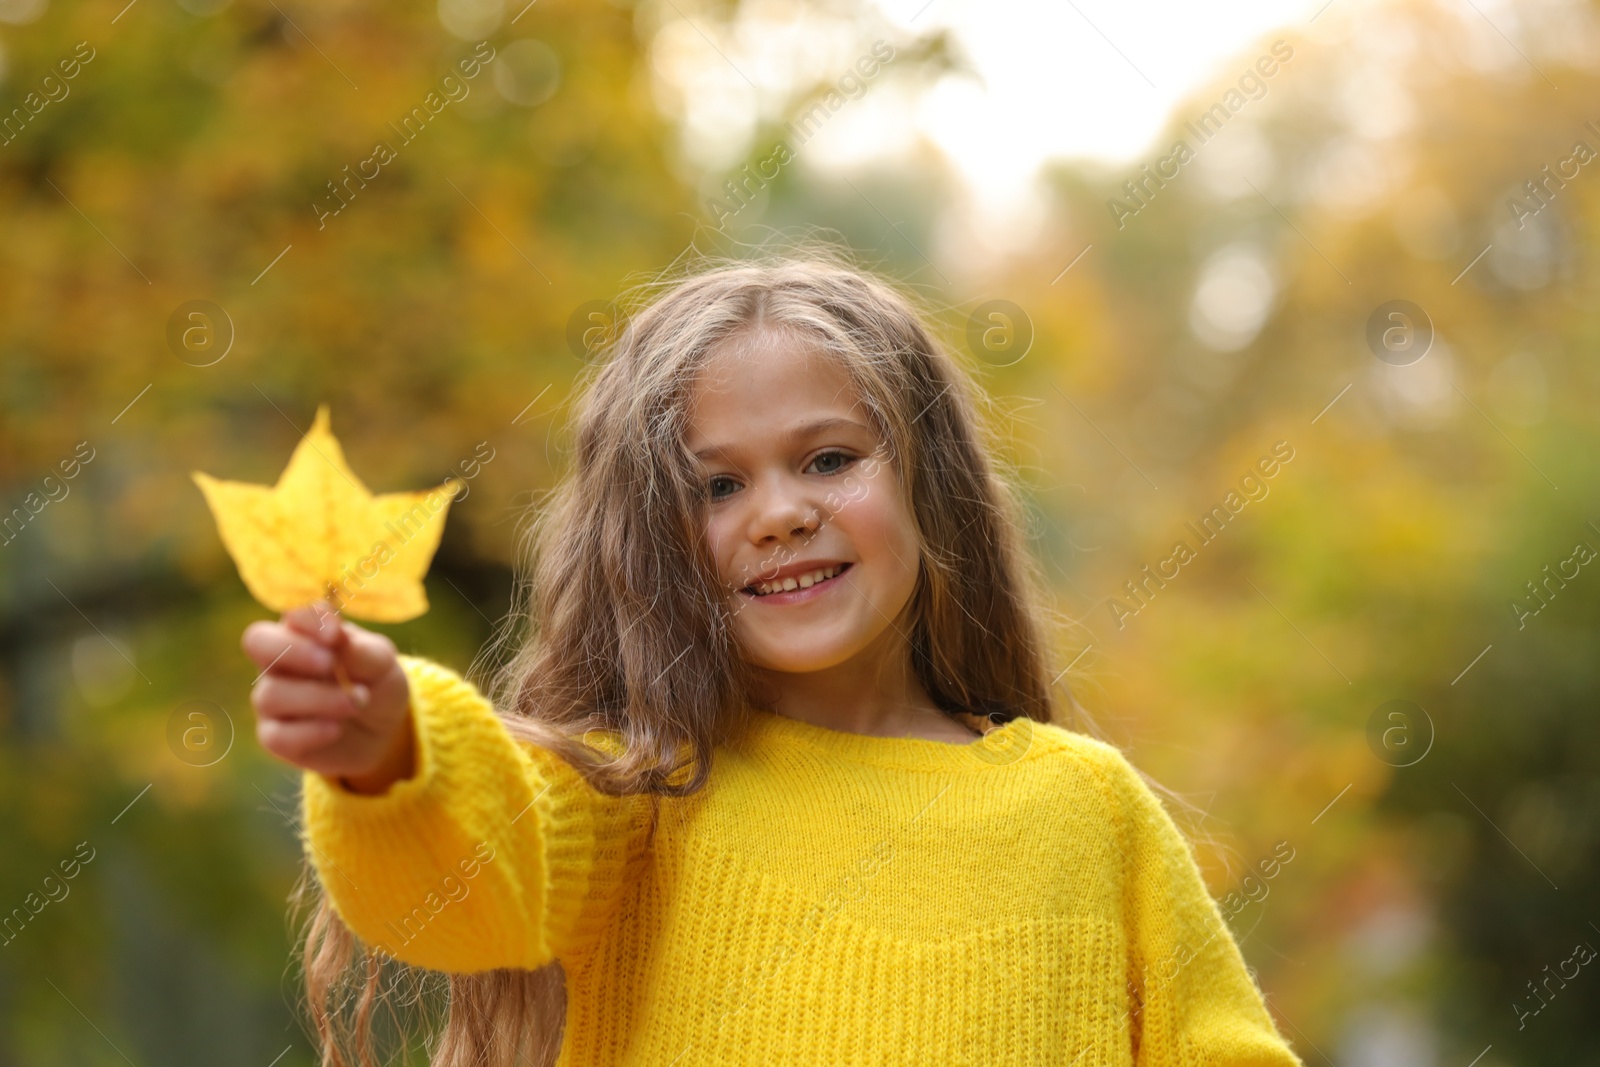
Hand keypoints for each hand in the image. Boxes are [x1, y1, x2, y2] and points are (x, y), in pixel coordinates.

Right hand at [241, 599, 414, 793]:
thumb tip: (335, 637)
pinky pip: (276, 736)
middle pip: (256, 641)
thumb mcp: (380, 662)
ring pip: (271, 694)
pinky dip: (309, 732)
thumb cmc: (375, 683)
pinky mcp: (274, 736)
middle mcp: (279, 660)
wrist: (382, 730)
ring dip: (319, 699)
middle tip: (330, 663)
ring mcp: (272, 698)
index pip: (290, 614)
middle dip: (292, 650)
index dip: (308, 621)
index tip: (336, 635)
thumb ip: (358, 649)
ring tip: (357, 702)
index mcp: (304, 631)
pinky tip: (336, 729)